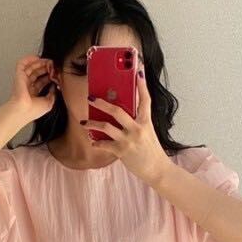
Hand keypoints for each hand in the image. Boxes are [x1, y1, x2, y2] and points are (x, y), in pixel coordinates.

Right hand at [6, 54, 56, 122]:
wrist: (23, 110)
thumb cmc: (32, 110)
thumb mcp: (49, 103)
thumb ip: (53, 94)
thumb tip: (56, 86)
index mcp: (34, 94)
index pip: (43, 81)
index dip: (50, 76)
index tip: (57, 74)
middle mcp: (28, 87)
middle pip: (38, 73)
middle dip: (47, 68)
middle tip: (54, 66)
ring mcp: (23, 80)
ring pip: (32, 67)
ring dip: (40, 63)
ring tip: (49, 62)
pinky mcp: (19, 75)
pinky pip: (22, 64)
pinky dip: (29, 59)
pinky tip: (37, 57)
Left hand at [84, 65, 169, 184]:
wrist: (157, 169)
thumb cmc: (151, 150)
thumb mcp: (148, 132)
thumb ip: (137, 122)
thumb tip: (120, 113)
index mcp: (146, 121)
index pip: (145, 99)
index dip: (142, 85)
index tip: (139, 72)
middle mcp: (137, 128)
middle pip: (117, 110)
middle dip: (102, 103)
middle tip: (91, 98)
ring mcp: (129, 139)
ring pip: (106, 127)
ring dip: (92, 124)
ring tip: (84, 123)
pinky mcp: (122, 151)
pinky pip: (104, 144)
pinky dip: (97, 143)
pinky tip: (93, 142)